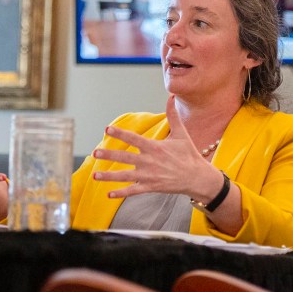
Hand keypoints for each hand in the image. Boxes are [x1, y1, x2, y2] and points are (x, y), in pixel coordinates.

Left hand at [91, 95, 219, 202]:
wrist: (197, 177)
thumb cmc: (188, 154)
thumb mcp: (181, 134)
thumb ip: (173, 116)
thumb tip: (170, 97)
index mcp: (155, 147)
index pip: (134, 139)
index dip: (120, 133)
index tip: (107, 129)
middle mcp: (150, 161)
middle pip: (125, 157)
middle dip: (109, 154)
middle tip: (95, 152)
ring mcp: (149, 176)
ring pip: (125, 176)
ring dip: (109, 176)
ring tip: (95, 175)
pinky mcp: (151, 187)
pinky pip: (133, 191)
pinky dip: (121, 193)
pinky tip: (108, 194)